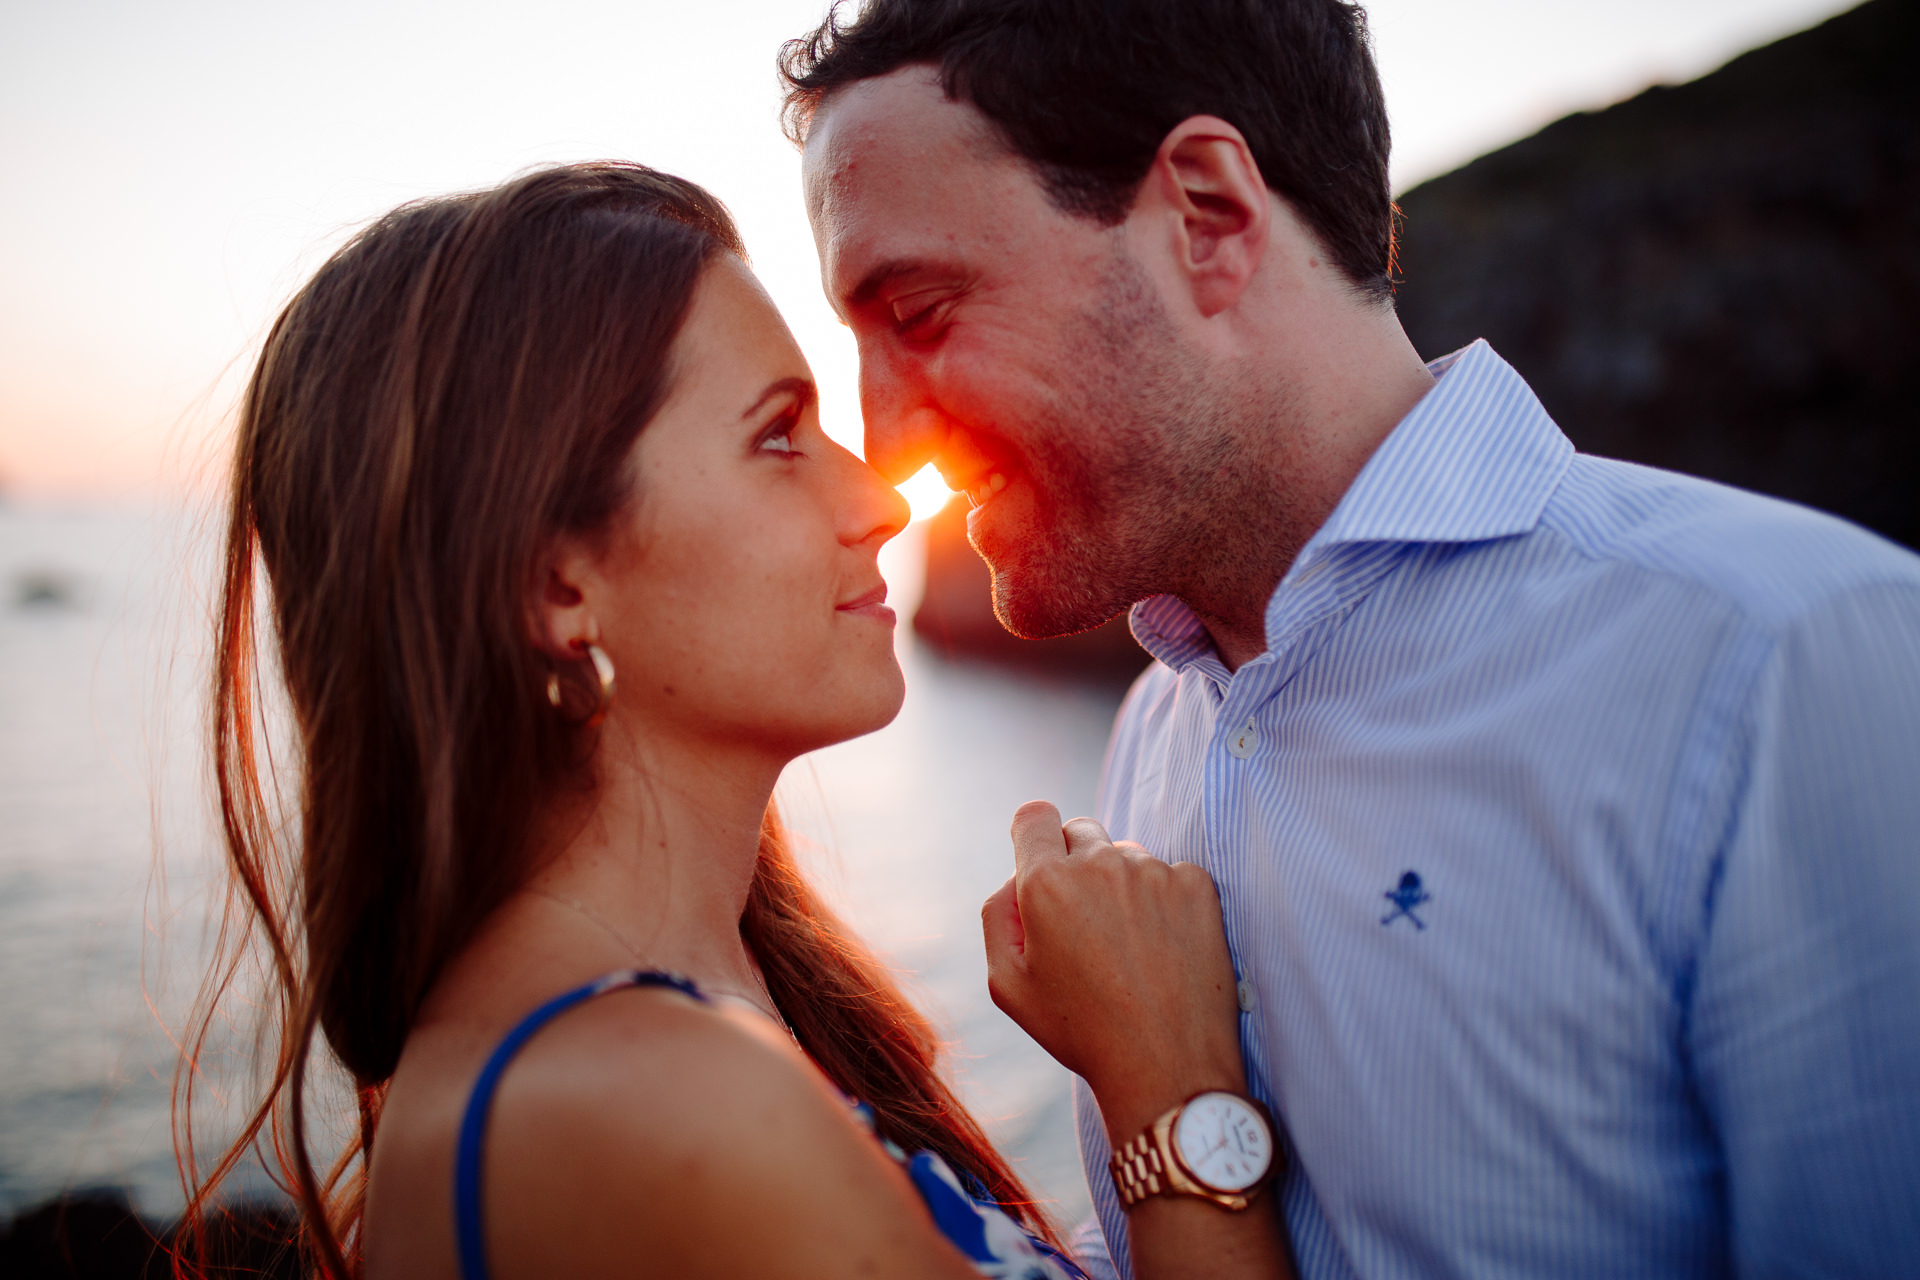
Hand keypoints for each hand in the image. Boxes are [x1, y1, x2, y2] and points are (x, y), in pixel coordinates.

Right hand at [982, 801, 1245, 1142]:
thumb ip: (998, 916)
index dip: (1033, 836)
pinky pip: (1171, 874)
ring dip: (1122, 884)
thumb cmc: (1081, 1030)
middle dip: (1076, 864)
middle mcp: (1101, 864)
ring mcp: (1154, 872)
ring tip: (1128, 947)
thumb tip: (1016, 877)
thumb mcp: (1007, 985)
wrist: (1167, 1067)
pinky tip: (1163, 948)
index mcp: (1047, 883)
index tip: (1043, 861)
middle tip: (1085, 923)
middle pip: (1081, 831)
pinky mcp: (1197, 887)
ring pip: (1127, 856)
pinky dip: (1164, 901)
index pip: (1034, 816)